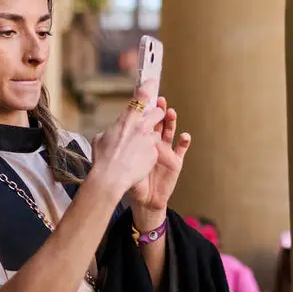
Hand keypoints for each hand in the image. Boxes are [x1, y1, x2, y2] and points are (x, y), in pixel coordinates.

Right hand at [88, 80, 166, 198]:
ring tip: (138, 149)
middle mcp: (140, 127)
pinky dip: (148, 154)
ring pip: (156, 133)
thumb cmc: (102, 159)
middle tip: (151, 118)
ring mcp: (149, 141)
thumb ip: (110, 131)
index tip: (153, 81)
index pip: (141, 96)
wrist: (111, 178)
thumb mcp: (100, 139)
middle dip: (157, 114)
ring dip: (150, 138)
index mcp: (126, 120)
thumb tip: (111, 131)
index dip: (149, 86)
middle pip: (158, 112)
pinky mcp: (154, 154)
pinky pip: (155, 150)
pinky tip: (138, 161)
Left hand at [126, 93, 191, 222]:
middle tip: (159, 100)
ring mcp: (166, 150)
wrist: (143, 198)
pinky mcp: (175, 162)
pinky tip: (184, 135)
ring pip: (170, 131)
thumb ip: (115, 146)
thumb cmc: (130, 178)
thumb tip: (108, 133)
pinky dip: (184, 142)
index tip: (143, 93)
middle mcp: (155, 141)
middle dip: (159, 110)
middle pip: (158, 121)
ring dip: (171, 121)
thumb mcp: (120, 159)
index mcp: (140, 138)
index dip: (144, 107)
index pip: (143, 118)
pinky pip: (181, 149)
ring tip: (170, 112)